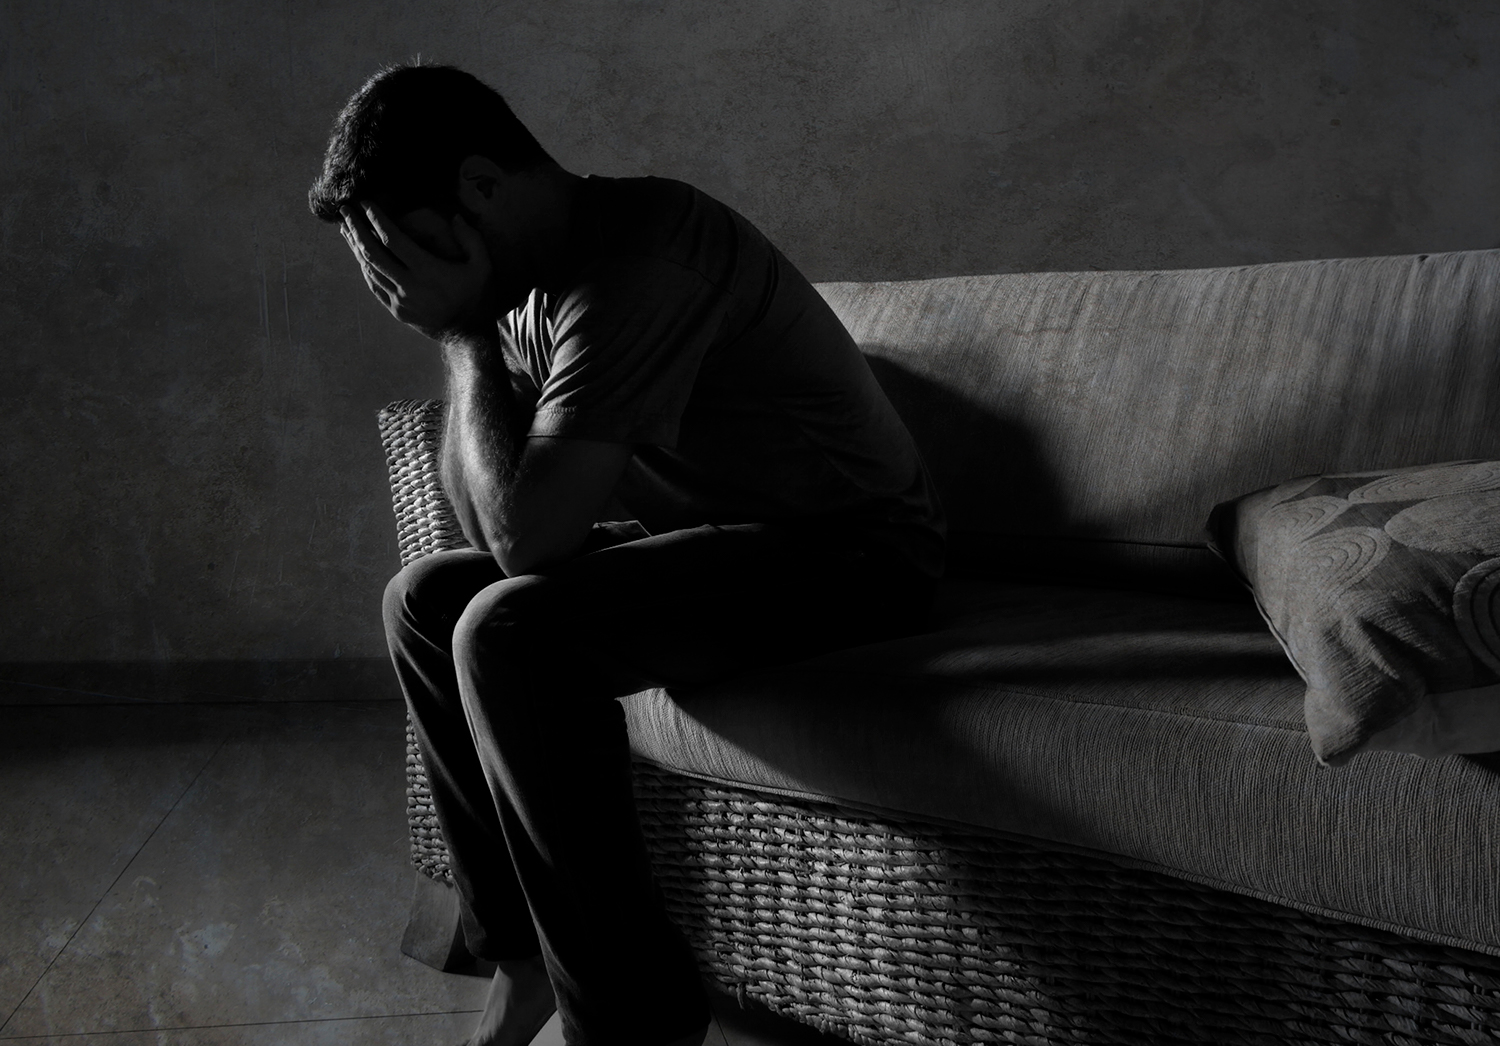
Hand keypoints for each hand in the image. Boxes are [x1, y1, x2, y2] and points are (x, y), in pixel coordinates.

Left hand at [340, 201, 494, 340]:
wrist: (468, 336)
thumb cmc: (477, 298)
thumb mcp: (484, 267)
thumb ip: (471, 239)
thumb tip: (455, 216)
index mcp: (428, 271)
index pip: (393, 239)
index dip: (377, 219)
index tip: (366, 203)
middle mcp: (409, 285)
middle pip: (373, 252)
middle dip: (356, 229)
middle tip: (344, 210)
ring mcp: (399, 300)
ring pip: (369, 269)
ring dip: (355, 247)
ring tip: (345, 228)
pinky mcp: (396, 310)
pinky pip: (374, 285)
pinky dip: (363, 267)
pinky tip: (358, 255)